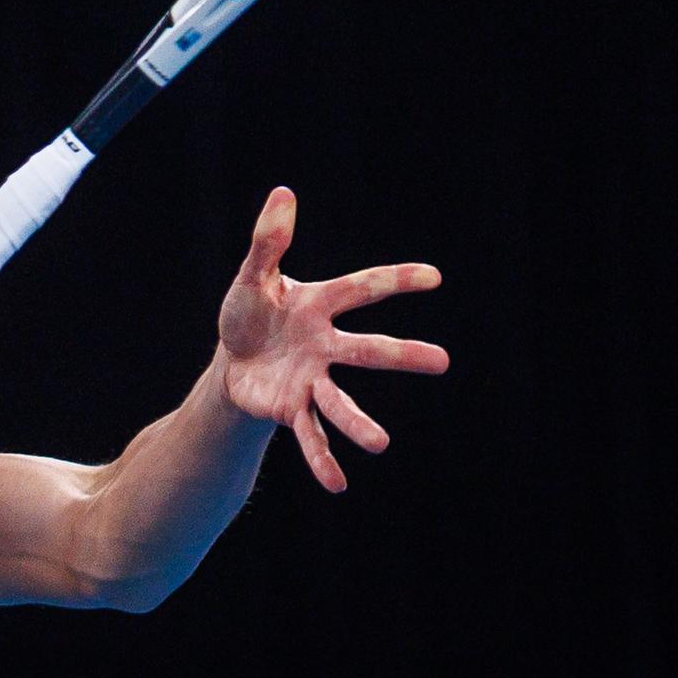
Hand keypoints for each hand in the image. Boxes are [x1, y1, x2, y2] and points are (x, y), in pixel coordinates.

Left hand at [215, 187, 448, 492]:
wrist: (234, 359)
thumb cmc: (250, 313)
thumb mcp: (252, 276)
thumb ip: (267, 241)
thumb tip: (282, 193)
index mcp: (320, 306)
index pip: (362, 288)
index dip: (396, 280)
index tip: (434, 277)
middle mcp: (326, 346)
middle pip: (366, 350)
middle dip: (402, 355)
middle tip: (443, 362)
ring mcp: (312, 381)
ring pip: (341, 403)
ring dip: (359, 424)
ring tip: (381, 445)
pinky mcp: (292, 409)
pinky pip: (309, 436)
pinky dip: (322, 459)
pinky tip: (337, 484)